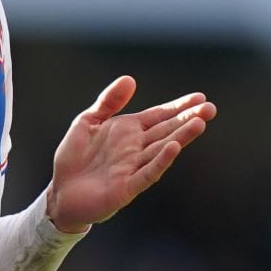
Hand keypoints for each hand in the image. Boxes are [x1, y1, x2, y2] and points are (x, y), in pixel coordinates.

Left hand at [44, 79, 214, 232]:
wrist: (59, 192)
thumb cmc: (74, 158)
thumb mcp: (87, 121)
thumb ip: (108, 102)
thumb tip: (130, 79)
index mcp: (128, 131)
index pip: (159, 116)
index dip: (179, 107)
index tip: (200, 97)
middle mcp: (136, 149)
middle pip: (167, 131)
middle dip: (188, 119)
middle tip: (210, 108)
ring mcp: (133, 168)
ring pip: (162, 150)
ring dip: (181, 137)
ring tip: (200, 123)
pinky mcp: (126, 187)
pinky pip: (147, 173)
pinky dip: (161, 161)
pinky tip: (174, 148)